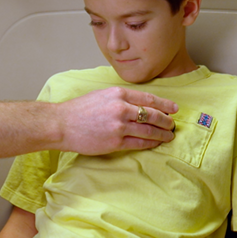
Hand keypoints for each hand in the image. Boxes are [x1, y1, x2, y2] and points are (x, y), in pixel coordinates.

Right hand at [58, 86, 177, 153]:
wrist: (62, 124)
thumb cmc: (79, 110)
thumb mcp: (101, 95)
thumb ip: (120, 98)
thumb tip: (138, 104)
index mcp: (118, 94)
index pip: (148, 99)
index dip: (164, 105)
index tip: (174, 109)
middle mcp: (121, 108)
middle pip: (153, 114)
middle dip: (166, 121)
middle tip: (173, 124)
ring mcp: (119, 126)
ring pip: (149, 130)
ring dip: (162, 134)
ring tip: (169, 135)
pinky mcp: (115, 142)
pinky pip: (139, 143)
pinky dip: (150, 143)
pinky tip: (156, 143)